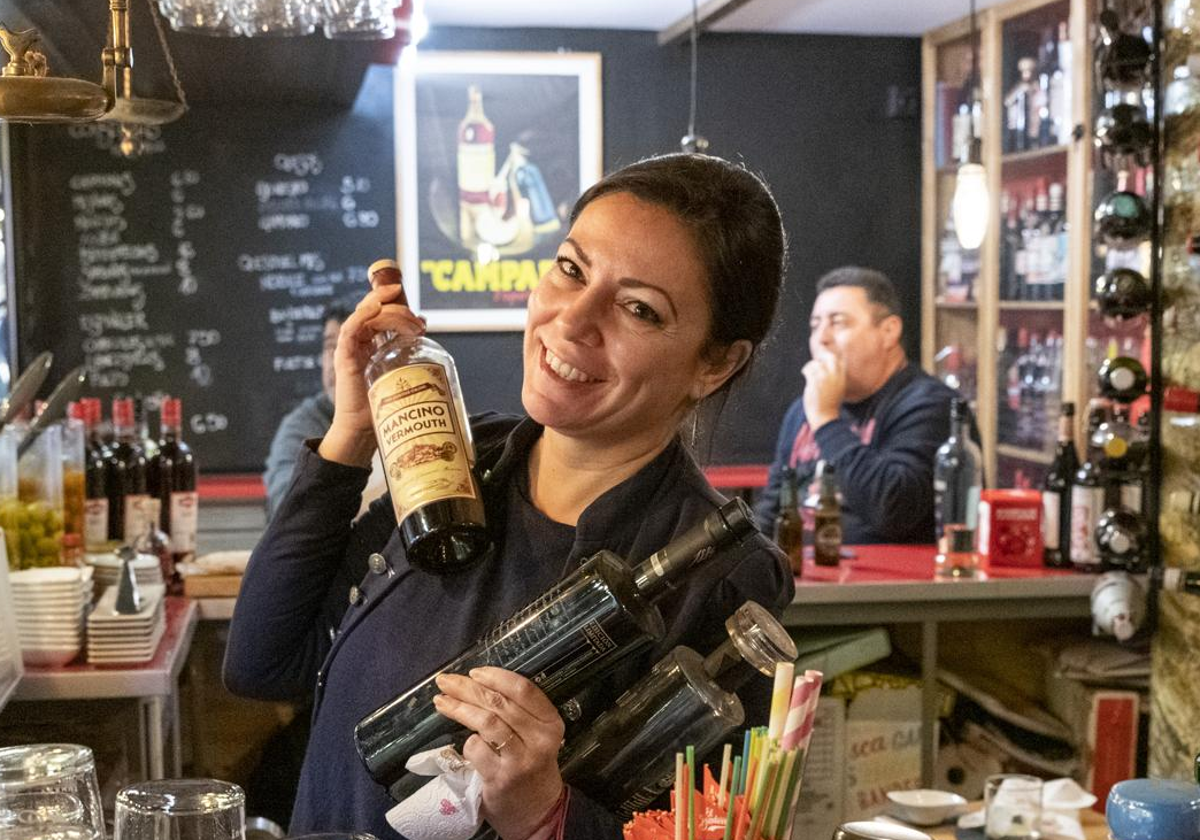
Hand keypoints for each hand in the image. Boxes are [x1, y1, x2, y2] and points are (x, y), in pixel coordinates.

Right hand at [318, 274, 425, 466]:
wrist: (363, 428)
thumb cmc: (382, 402)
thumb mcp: (400, 367)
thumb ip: (408, 346)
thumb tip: (424, 322)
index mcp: (369, 340)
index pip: (378, 310)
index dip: (394, 301)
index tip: (416, 309)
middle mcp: (358, 340)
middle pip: (374, 308)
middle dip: (400, 309)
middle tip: (419, 324)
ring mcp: (350, 346)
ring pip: (367, 314)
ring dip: (392, 313)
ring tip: (414, 326)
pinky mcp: (344, 355)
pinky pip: (351, 327)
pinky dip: (364, 314)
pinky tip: (377, 310)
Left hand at [433, 667, 565, 839]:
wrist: (537, 812)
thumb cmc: (531, 766)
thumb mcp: (537, 736)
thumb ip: (518, 712)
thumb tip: (477, 684)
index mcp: (550, 722)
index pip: (524, 689)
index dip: (496, 677)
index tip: (474, 672)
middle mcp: (539, 739)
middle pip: (499, 703)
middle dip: (468, 688)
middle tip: (446, 681)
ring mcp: (520, 760)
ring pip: (486, 722)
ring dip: (459, 709)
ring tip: (442, 702)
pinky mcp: (501, 778)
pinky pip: (476, 749)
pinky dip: (467, 742)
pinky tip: (465, 742)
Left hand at [802, 349, 845, 431]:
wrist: (825, 417)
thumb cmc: (829, 405)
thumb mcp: (837, 390)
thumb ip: (834, 378)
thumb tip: (824, 366)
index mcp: (842, 379)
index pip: (840, 361)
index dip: (832, 358)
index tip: (824, 359)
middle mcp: (835, 377)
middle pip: (830, 357)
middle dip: (822, 357)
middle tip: (816, 362)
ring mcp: (825, 378)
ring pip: (816, 363)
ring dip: (811, 366)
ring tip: (808, 371)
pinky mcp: (815, 382)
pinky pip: (808, 369)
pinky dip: (805, 370)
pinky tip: (804, 373)